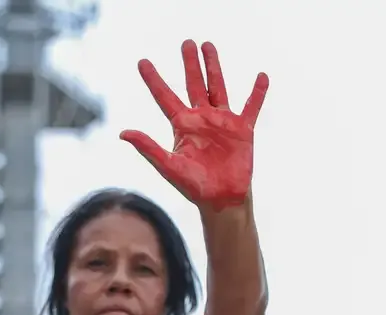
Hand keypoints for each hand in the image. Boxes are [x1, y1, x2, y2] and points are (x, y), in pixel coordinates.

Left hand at [120, 40, 268, 209]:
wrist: (221, 200)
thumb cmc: (193, 187)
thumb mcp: (169, 166)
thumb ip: (148, 148)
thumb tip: (123, 133)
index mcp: (182, 126)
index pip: (164, 97)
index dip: (153, 79)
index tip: (142, 62)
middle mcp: (201, 119)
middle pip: (193, 84)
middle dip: (189, 63)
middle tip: (186, 42)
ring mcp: (223, 122)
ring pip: (218, 87)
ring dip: (214, 67)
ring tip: (208, 45)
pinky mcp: (243, 130)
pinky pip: (251, 107)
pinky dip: (257, 93)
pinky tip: (262, 76)